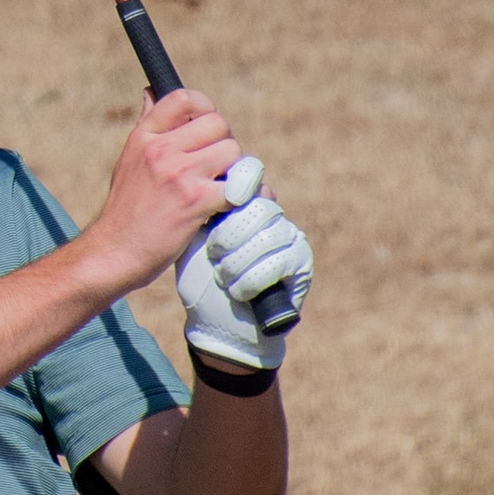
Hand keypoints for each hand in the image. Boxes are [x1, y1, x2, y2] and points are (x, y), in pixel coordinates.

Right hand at [86, 89, 243, 293]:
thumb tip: (150, 91)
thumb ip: (147, 126)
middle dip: (224, 145)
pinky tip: (231, 208)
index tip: (207, 131)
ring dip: (236, 172)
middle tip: (215, 169)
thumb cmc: (125, 210)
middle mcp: (160, 150)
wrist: (115, 253)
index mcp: (144, 136)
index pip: (185, 98)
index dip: (205, 109)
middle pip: (219, 124)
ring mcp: (178, 174)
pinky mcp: (195, 201)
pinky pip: (239, 187)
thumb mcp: (129, 159)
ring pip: (233, 153)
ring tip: (221, 190)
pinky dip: (244, 198)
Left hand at [176, 157, 313, 370]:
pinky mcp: (302, 261)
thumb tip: (204, 171)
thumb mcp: (192, 236)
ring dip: (238, 261)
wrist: (216, 323)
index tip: (211, 214)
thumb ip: (201, 203)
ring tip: (223, 276)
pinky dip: (251, 279)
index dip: (232, 188)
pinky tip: (237, 290)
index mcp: (242, 200)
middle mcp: (269, 212)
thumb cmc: (200, 279)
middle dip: (230, 234)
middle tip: (214, 254)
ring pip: (269, 233)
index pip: (248, 174)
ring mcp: (289, 234)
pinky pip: (280, 260)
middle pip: (259, 204)